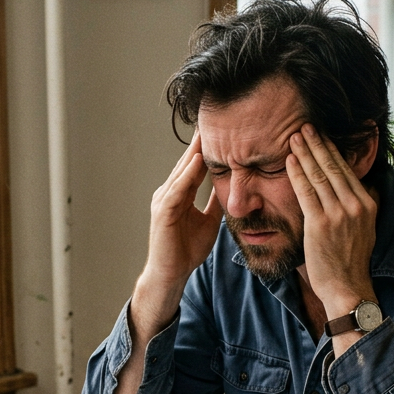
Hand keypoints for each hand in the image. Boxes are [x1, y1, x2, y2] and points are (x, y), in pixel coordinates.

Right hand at [133, 133, 222, 335]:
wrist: (171, 274)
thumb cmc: (186, 250)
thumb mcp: (208, 221)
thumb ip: (215, 203)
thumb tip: (230, 188)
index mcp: (179, 194)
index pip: (194, 166)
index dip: (205, 148)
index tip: (220, 130)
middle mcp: (169, 193)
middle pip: (186, 162)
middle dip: (198, 142)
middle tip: (212, 119)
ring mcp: (164, 201)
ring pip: (181, 171)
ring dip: (193, 152)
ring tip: (206, 132)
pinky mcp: (163, 213)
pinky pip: (177, 189)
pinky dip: (187, 175)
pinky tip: (197, 161)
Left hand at [286, 124, 377, 319]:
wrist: (347, 287)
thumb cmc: (351, 260)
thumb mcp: (366, 228)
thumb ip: (361, 205)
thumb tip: (362, 185)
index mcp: (368, 203)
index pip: (347, 170)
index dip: (332, 150)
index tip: (321, 136)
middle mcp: (356, 205)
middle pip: (334, 167)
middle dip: (317, 144)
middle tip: (304, 126)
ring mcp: (339, 214)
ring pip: (319, 176)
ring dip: (305, 154)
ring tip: (294, 137)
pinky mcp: (320, 224)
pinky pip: (306, 192)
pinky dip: (297, 173)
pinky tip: (289, 160)